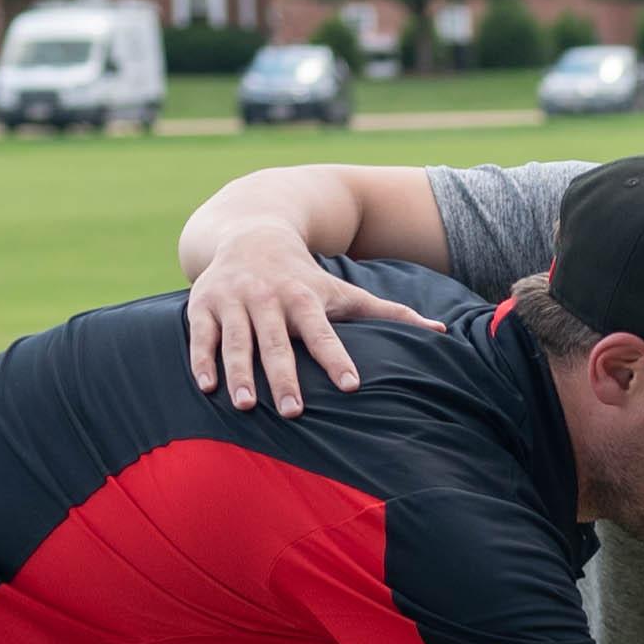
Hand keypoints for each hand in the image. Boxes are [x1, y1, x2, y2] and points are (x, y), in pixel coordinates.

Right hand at [185, 221, 442, 411]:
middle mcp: (269, 299)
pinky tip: (207, 387)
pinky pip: (201, 336)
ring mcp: (234, 301)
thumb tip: (442, 332)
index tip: (351, 386)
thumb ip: (389, 313)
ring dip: (239, 373)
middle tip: (294, 412)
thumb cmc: (305, 276)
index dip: (337, 358)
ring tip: (243, 406)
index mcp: (305, 298)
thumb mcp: (344, 289)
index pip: (323, 333)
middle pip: (277, 343)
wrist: (250, 231)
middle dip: (284, 377)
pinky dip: (202, 360)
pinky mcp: (203, 305)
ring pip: (237, 341)